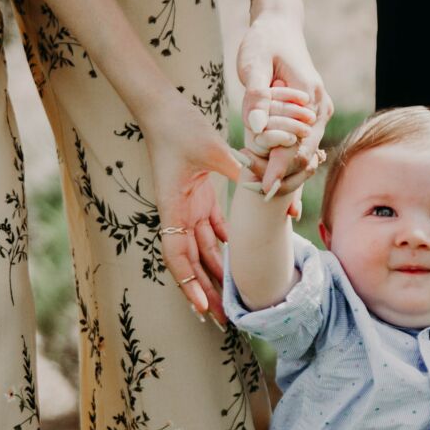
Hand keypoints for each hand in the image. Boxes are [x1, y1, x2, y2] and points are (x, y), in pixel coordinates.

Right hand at [140, 94, 243, 324]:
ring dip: (216, 274)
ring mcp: (188, 207)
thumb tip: (265, 181)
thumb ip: (238, 168)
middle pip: (191, 263)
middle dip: (206, 293)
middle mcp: (177, 213)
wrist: (164, 109)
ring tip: (233, 300)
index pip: (177, 255)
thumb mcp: (211, 148)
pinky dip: (224, 247)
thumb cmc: (180, 126)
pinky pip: (212, 230)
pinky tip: (239, 261)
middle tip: (224, 321)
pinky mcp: (199, 198)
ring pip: (203, 250)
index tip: (203, 310)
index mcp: (173, 207)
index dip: (189, 285)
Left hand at [236, 10, 331, 195]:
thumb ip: (256, 95)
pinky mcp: (311, 117)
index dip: (280, 168)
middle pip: (305, 155)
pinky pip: (302, 146)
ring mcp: (319, 113)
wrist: (279, 28)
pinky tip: (274, 179)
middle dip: (284, 178)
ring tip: (265, 194)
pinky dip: (288, 162)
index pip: (297, 143)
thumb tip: (257, 127)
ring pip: (305, 154)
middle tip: (259, 196)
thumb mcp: (253, 64)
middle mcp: (320, 108)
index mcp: (309, 96)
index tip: (263, 189)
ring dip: (286, 173)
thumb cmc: (263, 43)